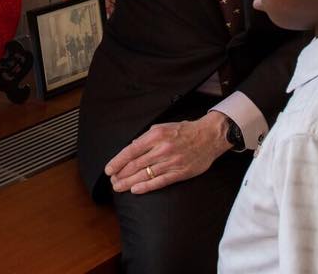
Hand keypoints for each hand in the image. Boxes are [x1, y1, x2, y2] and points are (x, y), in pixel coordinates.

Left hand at [104, 111, 231, 193]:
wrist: (209, 136)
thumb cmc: (184, 131)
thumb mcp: (162, 127)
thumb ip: (146, 138)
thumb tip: (131, 147)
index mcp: (155, 136)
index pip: (131, 151)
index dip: (117, 162)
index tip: (109, 170)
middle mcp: (162, 149)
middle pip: (135, 165)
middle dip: (121, 174)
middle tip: (112, 181)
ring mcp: (171, 162)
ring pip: (145, 175)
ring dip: (129, 182)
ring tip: (119, 187)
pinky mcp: (180, 172)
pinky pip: (160, 181)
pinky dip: (146, 186)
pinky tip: (135, 190)